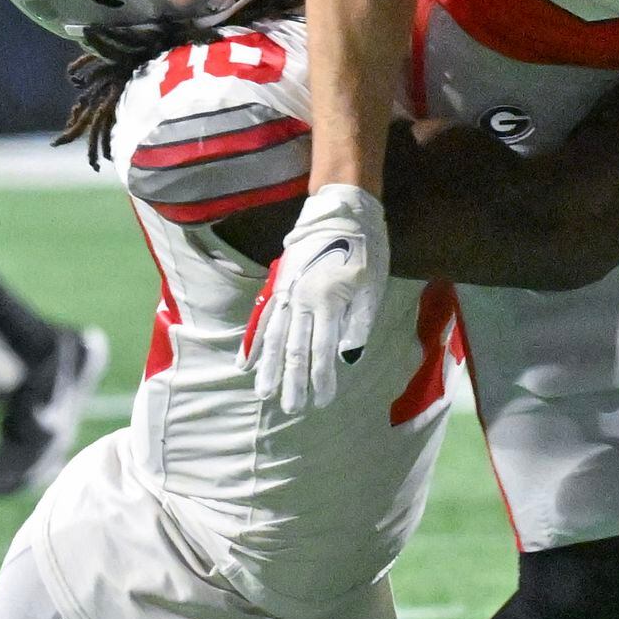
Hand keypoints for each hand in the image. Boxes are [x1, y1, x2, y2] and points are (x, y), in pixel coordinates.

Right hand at [240, 183, 388, 411]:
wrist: (341, 210)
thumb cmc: (365, 248)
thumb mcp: (372, 285)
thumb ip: (359, 322)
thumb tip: (346, 358)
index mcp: (329, 302)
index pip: (324, 350)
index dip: (323, 378)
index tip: (323, 400)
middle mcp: (303, 301)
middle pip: (295, 349)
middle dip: (293, 381)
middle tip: (290, 408)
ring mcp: (288, 293)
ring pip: (275, 337)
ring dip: (269, 367)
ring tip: (264, 392)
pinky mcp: (280, 285)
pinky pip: (263, 318)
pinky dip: (254, 341)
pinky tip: (245, 361)